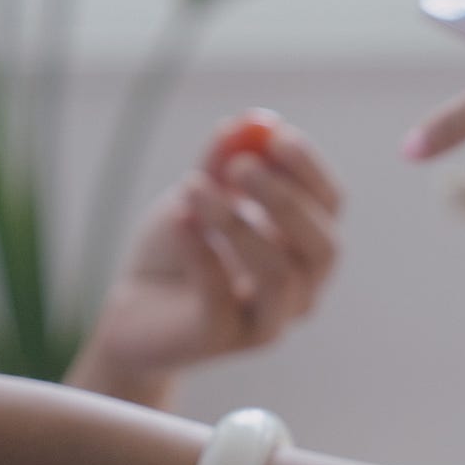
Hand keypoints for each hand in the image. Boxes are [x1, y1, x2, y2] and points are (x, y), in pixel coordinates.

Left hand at [70, 111, 342, 407]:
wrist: (134, 307)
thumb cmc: (180, 249)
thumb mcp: (199, 194)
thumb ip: (222, 162)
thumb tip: (251, 123)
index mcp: (304, 247)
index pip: (330, 207)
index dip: (309, 171)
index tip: (277, 137)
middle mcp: (300, 289)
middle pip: (322, 248)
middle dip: (286, 203)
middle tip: (241, 165)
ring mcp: (267, 322)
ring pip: (279, 277)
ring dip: (238, 225)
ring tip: (193, 188)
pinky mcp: (222, 341)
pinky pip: (221, 298)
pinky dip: (201, 253)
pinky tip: (178, 218)